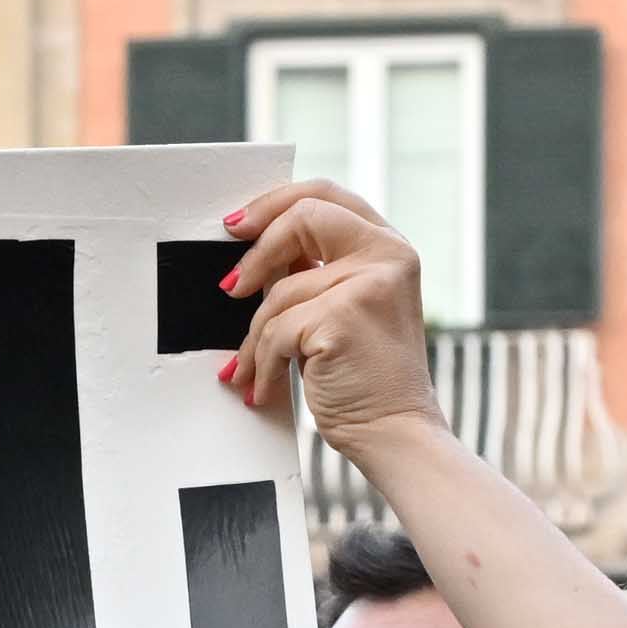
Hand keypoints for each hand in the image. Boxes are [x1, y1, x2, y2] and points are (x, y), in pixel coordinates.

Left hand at [219, 184, 440, 448]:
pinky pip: (276, 330)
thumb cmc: (368, 379)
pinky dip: (262, 364)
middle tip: (231, 288)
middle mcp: (387, 255)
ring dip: (254, 339)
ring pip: (279, 291)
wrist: (395, 432)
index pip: (325, 195)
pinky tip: (265, 386)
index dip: (273, 204)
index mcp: (389, 246)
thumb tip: (260, 256)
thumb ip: (321, 271)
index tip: (237, 227)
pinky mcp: (342, 316)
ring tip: (251, 370)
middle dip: (256, 254)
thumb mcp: (351, 307)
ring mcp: (367, 283)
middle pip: (301, 218)